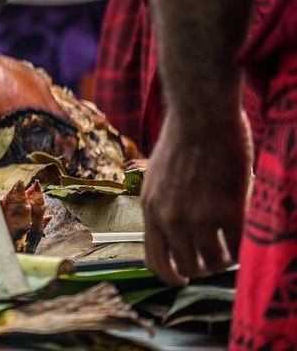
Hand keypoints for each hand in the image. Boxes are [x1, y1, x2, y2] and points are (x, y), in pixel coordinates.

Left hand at [142, 111, 251, 284]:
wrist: (200, 115)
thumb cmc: (183, 140)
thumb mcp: (157, 177)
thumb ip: (163, 205)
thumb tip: (173, 231)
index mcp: (150, 209)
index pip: (154, 261)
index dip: (171, 276)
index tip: (184, 278)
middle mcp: (169, 218)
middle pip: (187, 267)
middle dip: (203, 267)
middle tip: (217, 256)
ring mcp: (197, 216)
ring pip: (214, 262)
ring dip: (224, 259)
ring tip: (231, 245)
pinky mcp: (226, 209)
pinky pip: (237, 246)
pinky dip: (242, 246)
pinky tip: (244, 234)